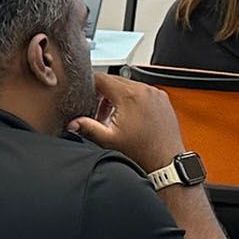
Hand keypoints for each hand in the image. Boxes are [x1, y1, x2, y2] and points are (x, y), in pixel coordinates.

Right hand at [68, 72, 187, 174]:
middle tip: (98, 112)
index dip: (89, 85)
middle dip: (103, 93)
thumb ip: (88, 127)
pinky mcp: (162, 99)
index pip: (102, 78)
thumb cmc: (141, 151)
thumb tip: (73, 122)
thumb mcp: (108, 140)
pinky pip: (143, 91)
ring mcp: (156, 93)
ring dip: (118, 96)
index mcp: (130, 95)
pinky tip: (129, 116)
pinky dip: (133, 98)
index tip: (84, 95)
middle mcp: (145, 90)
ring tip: (113, 117)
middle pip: (115, 80)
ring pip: (129, 85)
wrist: (165, 160)